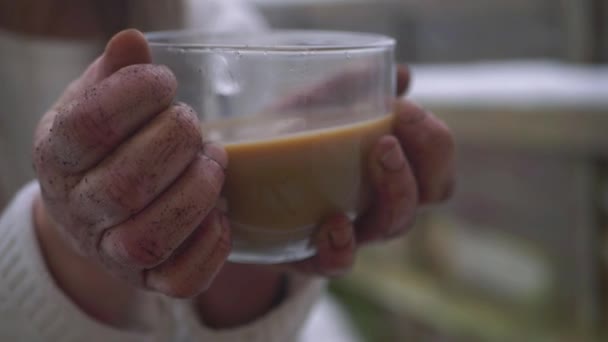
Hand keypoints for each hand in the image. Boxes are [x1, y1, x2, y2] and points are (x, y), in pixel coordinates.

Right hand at [33, 29, 229, 297]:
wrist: (92, 210)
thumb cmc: (105, 146)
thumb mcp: (98, 102)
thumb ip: (115, 73)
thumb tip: (134, 42)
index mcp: (58, 156)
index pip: (86, 127)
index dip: (132, 96)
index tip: (164, 81)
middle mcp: (79, 210)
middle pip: (123, 187)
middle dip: (174, 145)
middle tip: (194, 124)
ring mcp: (113, 251)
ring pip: (150, 238)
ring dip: (196, 194)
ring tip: (214, 161)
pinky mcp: (149, 280)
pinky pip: (180, 281)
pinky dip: (210, 246)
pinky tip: (220, 211)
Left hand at [277, 65, 454, 275]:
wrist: (242, 184)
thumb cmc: (289, 140)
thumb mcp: (315, 105)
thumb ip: (355, 87)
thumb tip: (405, 74)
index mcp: (390, 168)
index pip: (438, 165)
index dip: (435, 142)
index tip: (405, 108)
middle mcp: (379, 203)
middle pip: (432, 194)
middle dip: (426, 159)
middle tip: (395, 131)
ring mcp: (352, 232)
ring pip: (395, 224)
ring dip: (396, 190)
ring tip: (380, 152)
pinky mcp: (314, 256)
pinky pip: (340, 265)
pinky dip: (343, 246)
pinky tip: (334, 222)